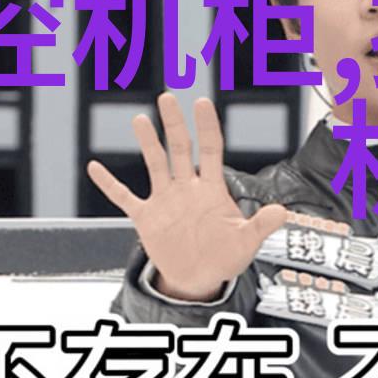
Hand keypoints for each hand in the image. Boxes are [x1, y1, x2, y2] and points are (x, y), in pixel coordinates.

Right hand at [87, 93, 286, 300]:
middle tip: (168, 97)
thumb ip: (261, 225)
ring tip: (141, 120)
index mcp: (212, 189)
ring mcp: (165, 201)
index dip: (208, 126)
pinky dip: (109, 184)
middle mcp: (187, 188)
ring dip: (148, 143)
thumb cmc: (225, 258)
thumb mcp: (247, 242)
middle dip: (175, 123)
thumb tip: (282, 212)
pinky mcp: (147, 218)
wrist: (199, 280)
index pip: (211, 149)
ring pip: (155, 164)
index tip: (202, 103)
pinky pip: (124, 198)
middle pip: (181, 148)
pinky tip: (95, 168)